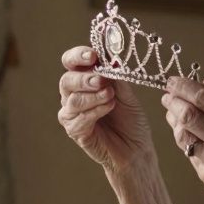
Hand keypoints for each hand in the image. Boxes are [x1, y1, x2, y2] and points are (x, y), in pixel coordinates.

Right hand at [58, 46, 154, 171]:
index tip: (92, 56)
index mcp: (85, 80)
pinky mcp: (75, 131)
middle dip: (85, 79)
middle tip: (102, 81)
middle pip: (67, 80)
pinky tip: (108, 108)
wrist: (136, 148)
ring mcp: (72, 114)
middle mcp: (74, 95)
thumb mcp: (127, 94)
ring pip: (73, 100)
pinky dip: (95, 111)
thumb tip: (111, 60)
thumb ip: (116, 78)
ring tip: (111, 96)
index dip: (78, 56)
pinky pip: (78, 119)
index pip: (72, 62)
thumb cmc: (131, 120)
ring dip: (93, 96)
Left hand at [161, 77, 203, 203]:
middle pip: (187, 115)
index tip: (175, 81)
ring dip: (175, 121)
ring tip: (175, 113)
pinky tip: (189, 134)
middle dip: (173, 101)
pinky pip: (190, 153)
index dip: (184, 86)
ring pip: (183, 135)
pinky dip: (187, 140)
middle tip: (168, 95)